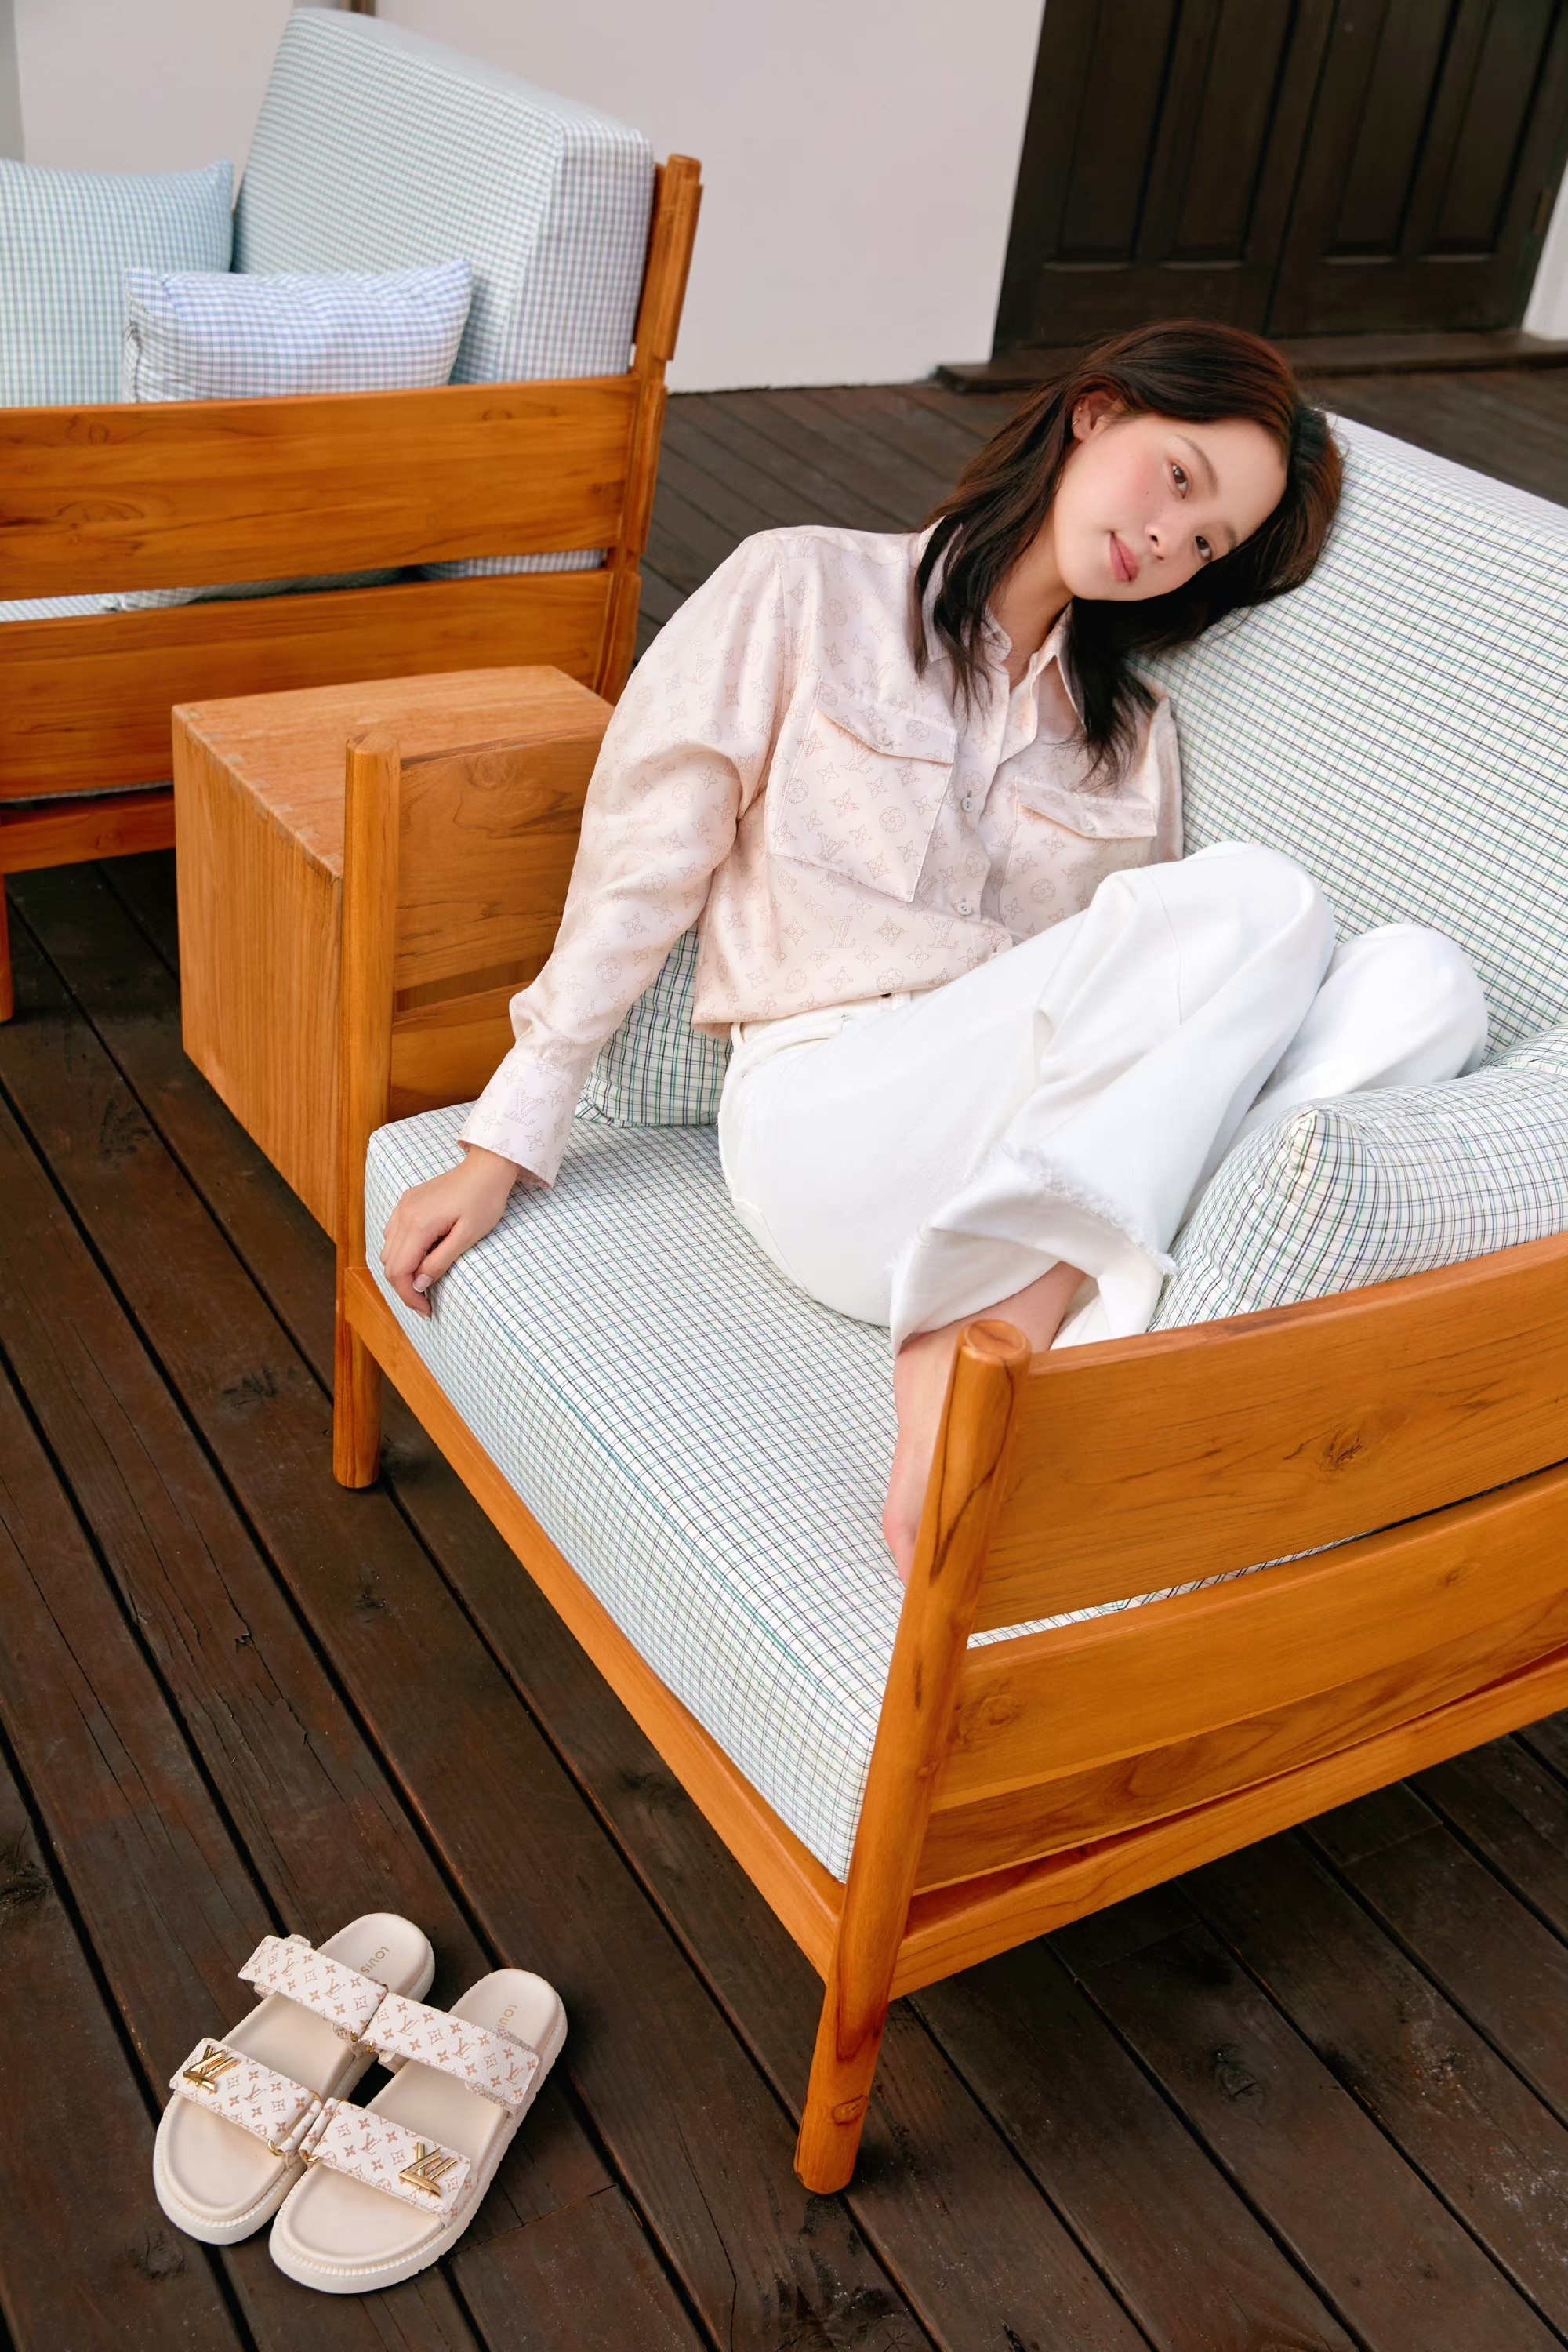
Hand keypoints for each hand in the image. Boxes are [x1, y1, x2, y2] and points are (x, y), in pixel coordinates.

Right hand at [380, 1145, 525, 1315]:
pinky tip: (421, 1257)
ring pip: (388, 1250)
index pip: (399, 1271)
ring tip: (424, 1282)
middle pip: (389, 1263)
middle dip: (404, 1287)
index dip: (409, 1296)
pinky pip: (393, 1234)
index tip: (426, 1310)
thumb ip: (439, 1262)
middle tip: (426, 1302)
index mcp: (418, 1224)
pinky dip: (401, 1252)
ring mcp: (403, 1206)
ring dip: (402, 1270)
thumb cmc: (484, 1200)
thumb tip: (418, 1285)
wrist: (487, 1168)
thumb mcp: (467, 1237)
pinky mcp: (407, 1202)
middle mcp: (404, 1214)